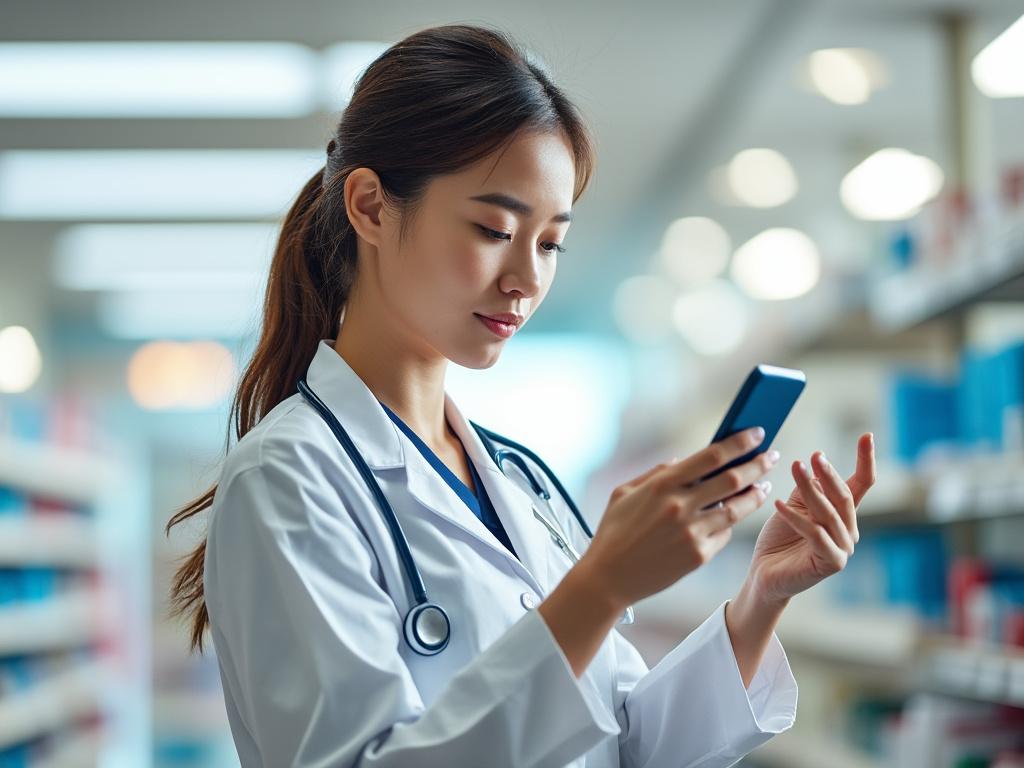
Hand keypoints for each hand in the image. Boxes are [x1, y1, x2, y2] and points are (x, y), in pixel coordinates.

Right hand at [580, 426, 777, 609]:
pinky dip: (731, 522)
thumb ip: (657, 473)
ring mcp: (692, 533)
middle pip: (733, 479)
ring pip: (737, 508)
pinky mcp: (698, 556)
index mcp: (662, 484)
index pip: (712, 456)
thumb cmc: (614, 531)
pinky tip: (734, 514)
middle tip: (772, 456)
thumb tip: (686, 459)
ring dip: (755, 494)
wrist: (608, 578)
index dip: (739, 442)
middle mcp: (680, 506)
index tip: (756, 433)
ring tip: (764, 485)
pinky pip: (724, 533)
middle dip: (758, 464)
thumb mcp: (625, 492)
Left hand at [747, 433, 875, 604]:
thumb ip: (806, 488)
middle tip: (814, 455)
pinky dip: (795, 517)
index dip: (865, 460)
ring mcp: (843, 548)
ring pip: (828, 512)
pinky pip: (814, 533)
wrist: (765, 574)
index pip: (861, 484)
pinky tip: (777, 504)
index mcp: (843, 515)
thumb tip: (816, 460)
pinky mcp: (831, 563)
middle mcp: (848, 530)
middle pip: (844, 495)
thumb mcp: (792, 506)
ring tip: (794, 467)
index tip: (867, 436)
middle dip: (829, 473)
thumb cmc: (779, 539)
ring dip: (810, 489)